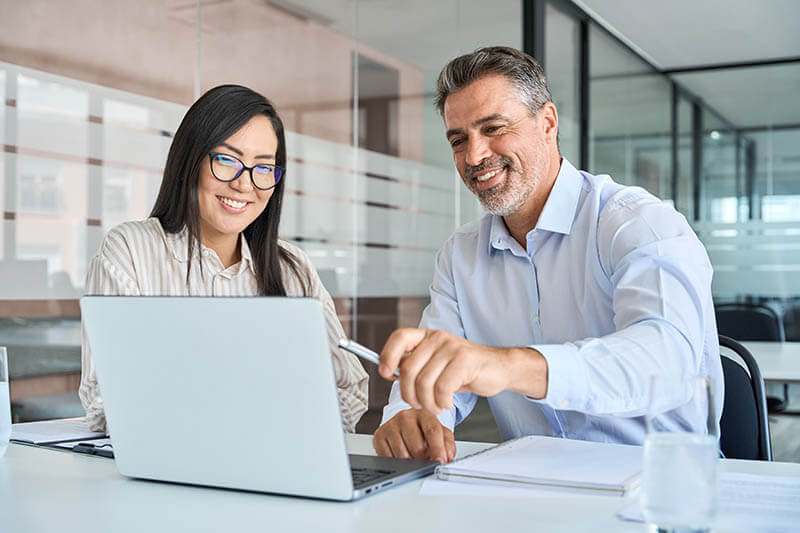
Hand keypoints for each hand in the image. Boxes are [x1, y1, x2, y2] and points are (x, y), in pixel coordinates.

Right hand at [373, 409, 455, 462]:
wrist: (404, 423)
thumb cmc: (423, 429)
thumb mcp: (440, 433)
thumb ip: (448, 444)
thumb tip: (447, 457)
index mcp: (423, 414)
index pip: (432, 431)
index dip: (438, 449)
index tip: (440, 461)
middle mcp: (405, 417)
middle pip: (417, 447)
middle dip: (424, 458)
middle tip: (425, 457)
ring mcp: (390, 425)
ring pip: (403, 455)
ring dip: (410, 462)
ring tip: (413, 455)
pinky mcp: (379, 435)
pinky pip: (388, 458)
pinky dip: (396, 462)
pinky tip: (400, 454)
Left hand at [379, 328, 546, 413]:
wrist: (498, 368)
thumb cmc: (465, 369)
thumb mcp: (437, 364)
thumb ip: (416, 366)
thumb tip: (390, 374)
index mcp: (427, 336)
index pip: (400, 337)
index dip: (387, 355)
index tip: (386, 373)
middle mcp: (437, 338)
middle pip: (408, 369)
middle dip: (409, 394)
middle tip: (419, 404)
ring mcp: (452, 348)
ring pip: (424, 382)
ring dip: (427, 403)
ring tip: (436, 406)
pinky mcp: (465, 361)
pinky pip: (442, 388)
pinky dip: (441, 402)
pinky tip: (447, 402)